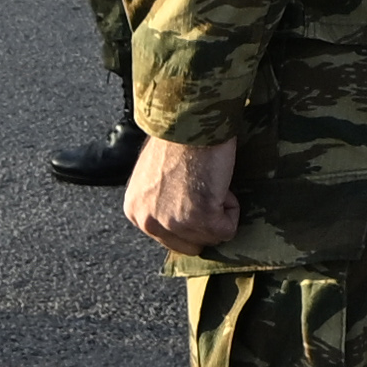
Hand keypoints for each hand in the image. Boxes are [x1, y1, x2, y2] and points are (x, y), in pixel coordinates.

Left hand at [124, 134, 241, 254]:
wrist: (192, 121)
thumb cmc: (178, 139)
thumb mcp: (153, 177)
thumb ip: (160, 201)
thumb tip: (178, 214)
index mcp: (135, 211)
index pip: (170, 238)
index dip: (190, 215)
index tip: (191, 188)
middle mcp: (148, 221)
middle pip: (190, 245)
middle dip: (204, 220)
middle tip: (203, 187)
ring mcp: (173, 223)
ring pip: (211, 238)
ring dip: (218, 210)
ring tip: (208, 180)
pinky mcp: (199, 219)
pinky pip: (228, 229)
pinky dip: (232, 207)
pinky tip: (218, 183)